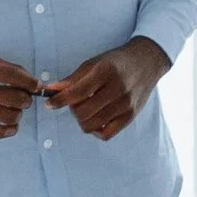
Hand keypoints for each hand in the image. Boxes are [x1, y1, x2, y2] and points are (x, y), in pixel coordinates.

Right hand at [0, 53, 38, 137]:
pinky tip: (10, 124)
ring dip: (18, 114)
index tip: (37, 87)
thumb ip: (7, 68)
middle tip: (24, 99)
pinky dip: (10, 129)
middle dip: (26, 99)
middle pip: (15, 98)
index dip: (32, 83)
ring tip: (14, 110)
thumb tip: (32, 82)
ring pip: (9, 116)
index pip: (15, 76)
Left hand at [41, 36, 171, 140]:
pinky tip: (97, 118)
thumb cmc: (116, 62)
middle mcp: (117, 88)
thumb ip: (73, 79)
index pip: (77, 92)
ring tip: (87, 109)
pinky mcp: (131, 116)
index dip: (59, 101)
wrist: (147, 62)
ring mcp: (125, 104)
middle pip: (83, 113)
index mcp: (106, 71)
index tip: (49, 105)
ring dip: (83, 120)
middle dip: (73, 109)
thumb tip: (50, 90)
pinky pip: (106, 134)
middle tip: (76, 102)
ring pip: (92, 125)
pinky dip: (97, 129)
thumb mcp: (93, 63)